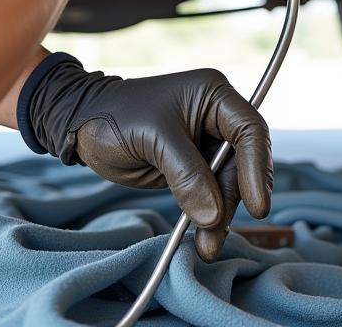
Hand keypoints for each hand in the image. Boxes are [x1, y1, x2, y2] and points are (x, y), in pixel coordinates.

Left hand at [23, 58, 271, 260]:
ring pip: (228, 184)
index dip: (257, 167)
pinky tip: (204, 237)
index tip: (258, 205)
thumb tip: (214, 215)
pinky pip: (211, 194)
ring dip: (221, 215)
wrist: (84, 125)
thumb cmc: (117, 116)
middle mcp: (217, 118)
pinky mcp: (193, 167)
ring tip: (207, 245)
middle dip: (233, 199)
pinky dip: (208, 216)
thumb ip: (186, 174)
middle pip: (244, 163)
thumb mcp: (153, 139)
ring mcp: (206, 143)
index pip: (251, 130)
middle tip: (218, 232)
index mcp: (214, 96)